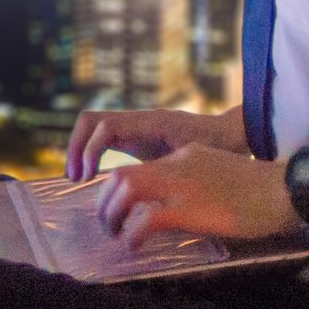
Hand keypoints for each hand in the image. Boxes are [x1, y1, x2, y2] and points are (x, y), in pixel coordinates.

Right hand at [66, 108, 244, 179]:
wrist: (234, 135)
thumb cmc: (220, 148)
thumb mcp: (196, 160)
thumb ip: (171, 168)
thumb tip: (144, 188)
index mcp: (151, 123)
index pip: (105, 126)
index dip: (89, 150)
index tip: (86, 177)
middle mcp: (139, 120)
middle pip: (90, 120)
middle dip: (75, 147)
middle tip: (74, 178)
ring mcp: (137, 127)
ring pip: (95, 128)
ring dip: (80, 150)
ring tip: (78, 179)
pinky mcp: (138, 137)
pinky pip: (106, 139)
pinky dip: (93, 153)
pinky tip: (96, 179)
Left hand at [96, 144, 301, 246]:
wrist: (284, 189)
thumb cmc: (262, 191)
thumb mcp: (221, 177)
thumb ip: (198, 185)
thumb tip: (180, 211)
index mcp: (186, 155)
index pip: (140, 168)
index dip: (121, 190)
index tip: (120, 210)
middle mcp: (177, 164)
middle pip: (122, 176)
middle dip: (106, 202)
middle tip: (109, 225)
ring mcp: (181, 185)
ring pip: (126, 190)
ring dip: (113, 215)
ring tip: (116, 235)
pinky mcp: (188, 208)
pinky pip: (146, 219)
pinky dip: (133, 234)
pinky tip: (135, 246)